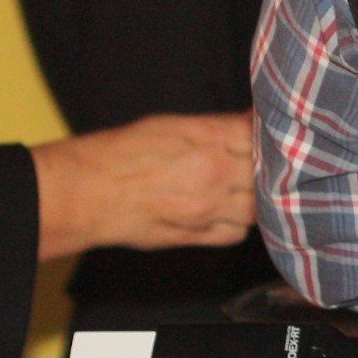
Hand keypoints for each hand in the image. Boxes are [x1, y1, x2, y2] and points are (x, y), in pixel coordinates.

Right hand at [32, 113, 255, 261]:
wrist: (85, 193)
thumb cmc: (121, 153)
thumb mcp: (173, 125)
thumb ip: (218, 127)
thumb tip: (250, 121)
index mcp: (209, 141)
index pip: (261, 135)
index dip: (270, 134)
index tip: (272, 133)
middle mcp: (215, 175)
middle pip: (268, 172)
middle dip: (270, 166)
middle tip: (265, 162)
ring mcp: (208, 209)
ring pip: (258, 206)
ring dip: (258, 197)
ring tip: (247, 188)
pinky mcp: (195, 236)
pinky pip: (236, 233)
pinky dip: (240, 223)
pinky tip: (231, 212)